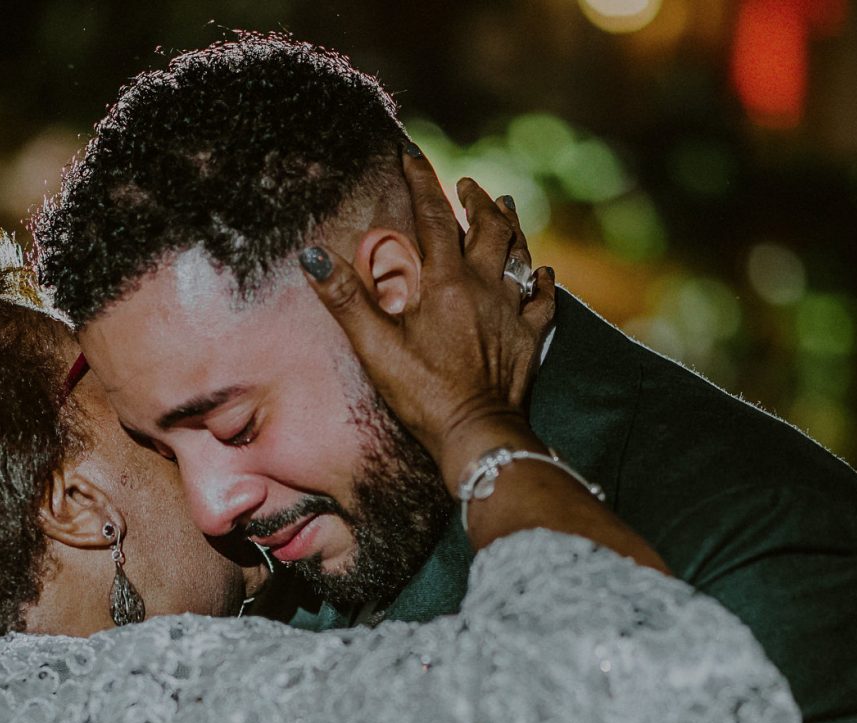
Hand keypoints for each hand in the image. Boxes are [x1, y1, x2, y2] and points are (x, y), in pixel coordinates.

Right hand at [299, 145, 556, 489]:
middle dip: (475, 199)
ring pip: (519, 254)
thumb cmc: (423, 394)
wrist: (477, 433)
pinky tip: (543, 274)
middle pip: (486, 227)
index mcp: (444, 283)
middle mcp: (483, 287)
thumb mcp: (374, 347)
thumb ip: (345, 299)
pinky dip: (543, 282)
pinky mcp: (529, 339)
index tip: (412, 154)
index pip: (433, 218)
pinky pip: (543, 300)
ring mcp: (511, 311)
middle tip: (466, 184)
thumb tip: (312, 256)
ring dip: (511, 227)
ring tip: (505, 206)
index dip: (422, 182)